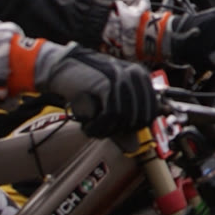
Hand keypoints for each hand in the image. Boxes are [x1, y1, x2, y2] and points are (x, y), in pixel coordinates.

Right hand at [41, 48, 156, 137]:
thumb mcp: (110, 100)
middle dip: (120, 131)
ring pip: (124, 119)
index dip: (134, 128)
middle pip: (139, 118)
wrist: (63, 68)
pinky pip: (111, 115)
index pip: (151, 113)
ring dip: (106, 131)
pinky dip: (98, 127)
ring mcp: (123, 78)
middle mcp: (136, 76)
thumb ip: (123, 120)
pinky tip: (88, 127)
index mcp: (141, 77)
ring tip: (93, 129)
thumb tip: (134, 147)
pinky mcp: (107, 84)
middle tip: (102, 131)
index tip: (116, 130)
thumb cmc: (87, 85)